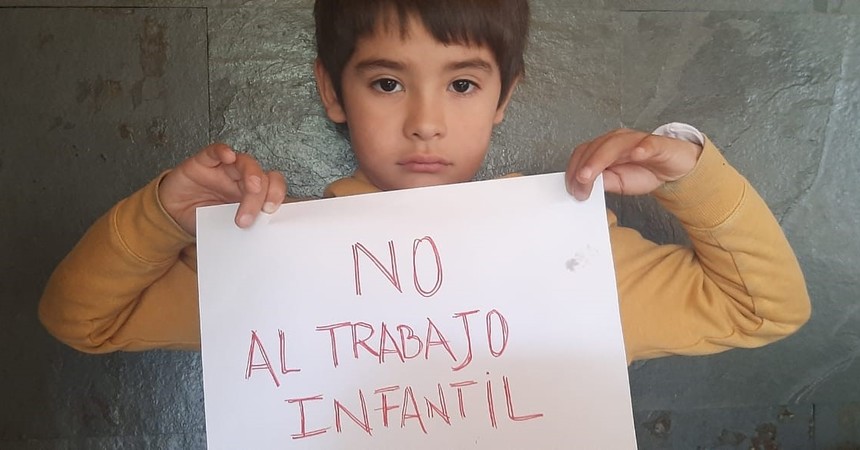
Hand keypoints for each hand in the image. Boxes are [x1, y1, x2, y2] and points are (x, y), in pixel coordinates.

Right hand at [158, 143, 286, 234]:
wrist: (174, 215)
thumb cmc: (203, 219)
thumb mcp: (227, 228)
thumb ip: (244, 228)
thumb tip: (261, 240)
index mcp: (253, 196)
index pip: (274, 188)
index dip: (278, 196)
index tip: (273, 212)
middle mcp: (241, 179)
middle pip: (263, 178)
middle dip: (261, 197)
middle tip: (248, 218)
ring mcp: (224, 169)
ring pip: (246, 162)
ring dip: (252, 175)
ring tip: (251, 189)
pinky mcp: (204, 162)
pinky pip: (215, 151)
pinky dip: (223, 151)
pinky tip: (228, 156)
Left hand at [566, 128, 702, 200]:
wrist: (673, 169)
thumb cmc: (645, 172)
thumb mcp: (618, 183)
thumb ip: (602, 182)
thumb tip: (584, 185)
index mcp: (605, 148)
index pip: (583, 153)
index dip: (574, 170)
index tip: (571, 189)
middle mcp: (618, 140)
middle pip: (595, 147)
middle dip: (584, 168)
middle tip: (579, 187)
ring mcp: (637, 140)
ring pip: (615, 144)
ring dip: (600, 159)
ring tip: (590, 175)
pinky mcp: (658, 145)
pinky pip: (649, 144)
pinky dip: (642, 148)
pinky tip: (636, 155)